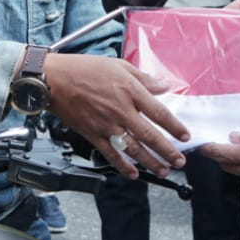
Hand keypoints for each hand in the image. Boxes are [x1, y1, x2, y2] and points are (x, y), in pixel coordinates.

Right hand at [44, 52, 187, 179]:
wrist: (53, 79)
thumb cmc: (84, 68)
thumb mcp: (119, 65)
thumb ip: (144, 78)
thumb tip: (164, 86)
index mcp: (130, 91)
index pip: (159, 113)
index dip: (175, 127)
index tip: (185, 136)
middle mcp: (121, 110)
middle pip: (150, 136)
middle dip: (168, 151)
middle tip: (180, 162)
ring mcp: (107, 125)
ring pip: (134, 149)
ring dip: (151, 162)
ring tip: (163, 171)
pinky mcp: (93, 134)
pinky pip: (111, 154)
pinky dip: (123, 166)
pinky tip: (133, 174)